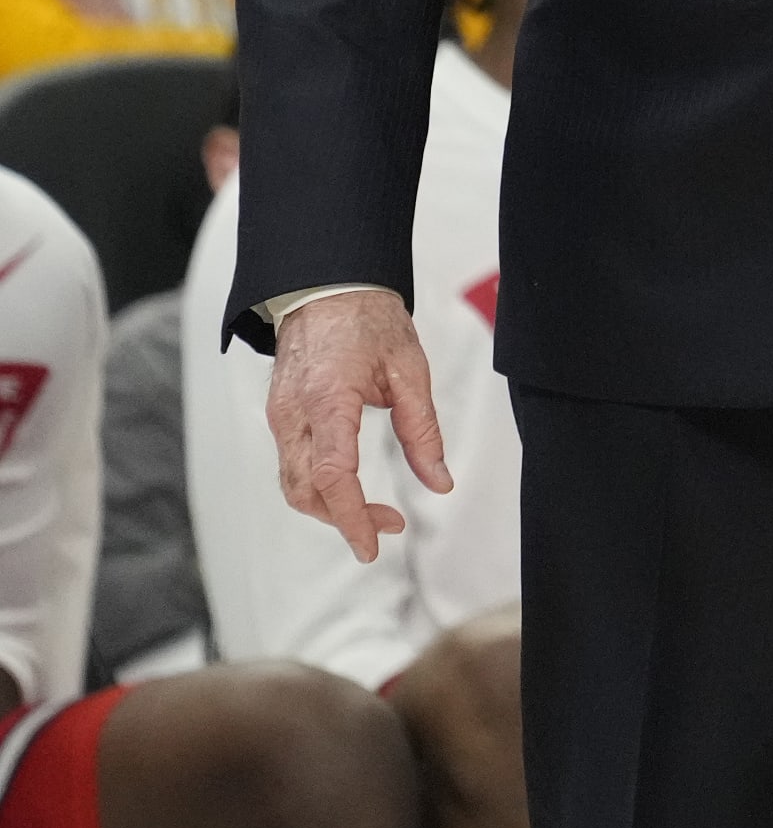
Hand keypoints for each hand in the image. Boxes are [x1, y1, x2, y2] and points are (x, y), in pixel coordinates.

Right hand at [266, 290, 451, 562]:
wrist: (327, 282)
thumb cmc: (368, 319)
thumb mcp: (409, 369)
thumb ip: (423, 430)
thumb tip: (439, 482)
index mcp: (328, 398)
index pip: (332, 476)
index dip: (352, 517)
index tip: (373, 544)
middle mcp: (294, 412)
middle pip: (305, 491)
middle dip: (344, 519)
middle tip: (389, 524)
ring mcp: (280, 413)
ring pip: (294, 483)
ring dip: (329, 506)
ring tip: (372, 510)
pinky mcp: (278, 412)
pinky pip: (291, 463)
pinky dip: (317, 484)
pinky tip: (347, 483)